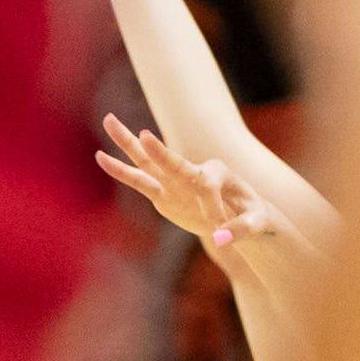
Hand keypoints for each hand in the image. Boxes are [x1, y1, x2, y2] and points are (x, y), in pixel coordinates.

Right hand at [96, 114, 285, 261]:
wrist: (239, 218)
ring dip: (128, 143)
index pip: (207, 185)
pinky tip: (101, 158)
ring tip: (108, 120)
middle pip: (171, 158)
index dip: (212, 207)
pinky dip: (121, 171)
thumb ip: (242, 230)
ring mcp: (174, 181)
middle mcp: (192, 171)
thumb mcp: (258, 224)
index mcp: (217, 173)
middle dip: (159, 150)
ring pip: (148, 161)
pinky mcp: (162, 193)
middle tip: (143, 135)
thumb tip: (220, 240)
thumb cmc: (253, 217)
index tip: (221, 229)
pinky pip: (139, 180)